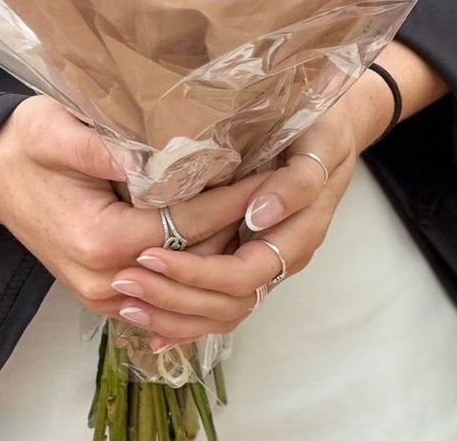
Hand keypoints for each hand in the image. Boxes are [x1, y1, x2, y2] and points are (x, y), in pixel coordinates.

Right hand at [0, 97, 263, 323]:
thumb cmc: (25, 142)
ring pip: (187, 279)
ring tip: (270, 208)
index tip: (275, 171)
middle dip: (242, 225)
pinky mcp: (108, 291)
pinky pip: (168, 286)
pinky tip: (232, 232)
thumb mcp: (58, 128)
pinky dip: (201, 262)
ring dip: (226, 246)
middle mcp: (106, 279)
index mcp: (101, 240)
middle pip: (197, 259)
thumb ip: (107, 146)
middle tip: (287, 190)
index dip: (237, 196)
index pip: (190, 224)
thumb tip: (158, 152)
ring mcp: (106, 293)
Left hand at [111, 69, 396, 349]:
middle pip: (228, 304)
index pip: (241, 275)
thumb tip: (257, 216)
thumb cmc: (323, 131)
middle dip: (173, 297)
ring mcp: (268, 265)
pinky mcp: (252, 260)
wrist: (333, 130)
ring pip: (223, 313)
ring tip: (128, 303)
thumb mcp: (319, 146)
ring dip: (174, 313)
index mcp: (298, 235)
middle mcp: (283, 260)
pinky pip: (221, 306)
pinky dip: (187, 319)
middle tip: (124, 281)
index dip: (195, 273)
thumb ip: (296, 183)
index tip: (148, 253)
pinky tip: (153, 327)